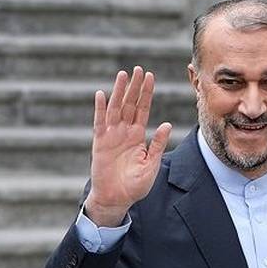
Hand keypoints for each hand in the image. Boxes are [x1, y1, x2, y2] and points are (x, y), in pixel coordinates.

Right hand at [87, 66, 172, 226]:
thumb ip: (158, 144)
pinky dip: (100, 109)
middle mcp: (124, 132)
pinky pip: (100, 122)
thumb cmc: (135, 185)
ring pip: (115, 108)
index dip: (146, 93)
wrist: (117, 198)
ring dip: (119, 91)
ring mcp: (111, 135)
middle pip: (129, 104)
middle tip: (138, 69)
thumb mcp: (151, 164)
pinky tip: (102, 94)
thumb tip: (167, 124)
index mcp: (138, 136)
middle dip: (134, 87)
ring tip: (123, 75)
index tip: (150, 76)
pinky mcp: (100, 142)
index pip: (143, 109)